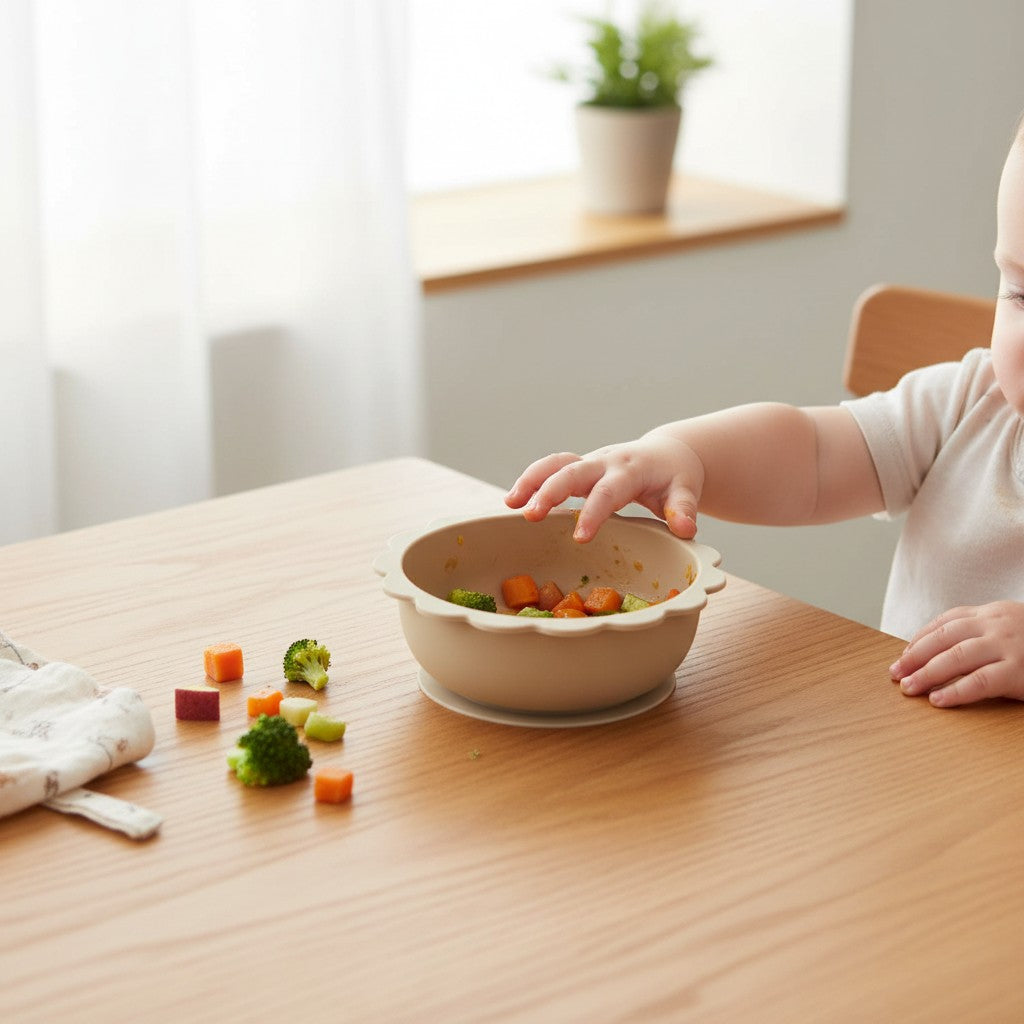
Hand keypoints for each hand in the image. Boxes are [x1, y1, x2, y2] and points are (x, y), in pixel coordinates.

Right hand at [504, 433, 704, 541]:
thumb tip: (685, 528)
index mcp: (630, 470)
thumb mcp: (686, 490)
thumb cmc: (676, 477)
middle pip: (572, 471)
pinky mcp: (579, 466)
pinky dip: (530, 480)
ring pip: (554, 463)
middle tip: (532, 516)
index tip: (580, 538)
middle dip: (550, 492)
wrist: (668, 453)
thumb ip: (684, 508)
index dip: (594, 513)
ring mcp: (589, 462)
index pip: (608, 491)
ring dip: (531, 481)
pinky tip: (513, 501)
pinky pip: (550, 467)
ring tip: (511, 504)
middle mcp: (605, 462)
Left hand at [889, 601, 1023, 706]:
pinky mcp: (1019, 670)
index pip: (946, 622)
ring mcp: (1006, 646)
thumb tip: (941, 652)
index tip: (903, 656)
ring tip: (909, 687)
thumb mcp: (1011, 628)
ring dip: (927, 673)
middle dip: (915, 656)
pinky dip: (956, 691)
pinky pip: (981, 681)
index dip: (920, 639)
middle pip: (944, 637)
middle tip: (896, 673)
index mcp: (991, 614)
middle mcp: (995, 625)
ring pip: (956, 657)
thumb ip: (981, 633)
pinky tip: (938, 700)